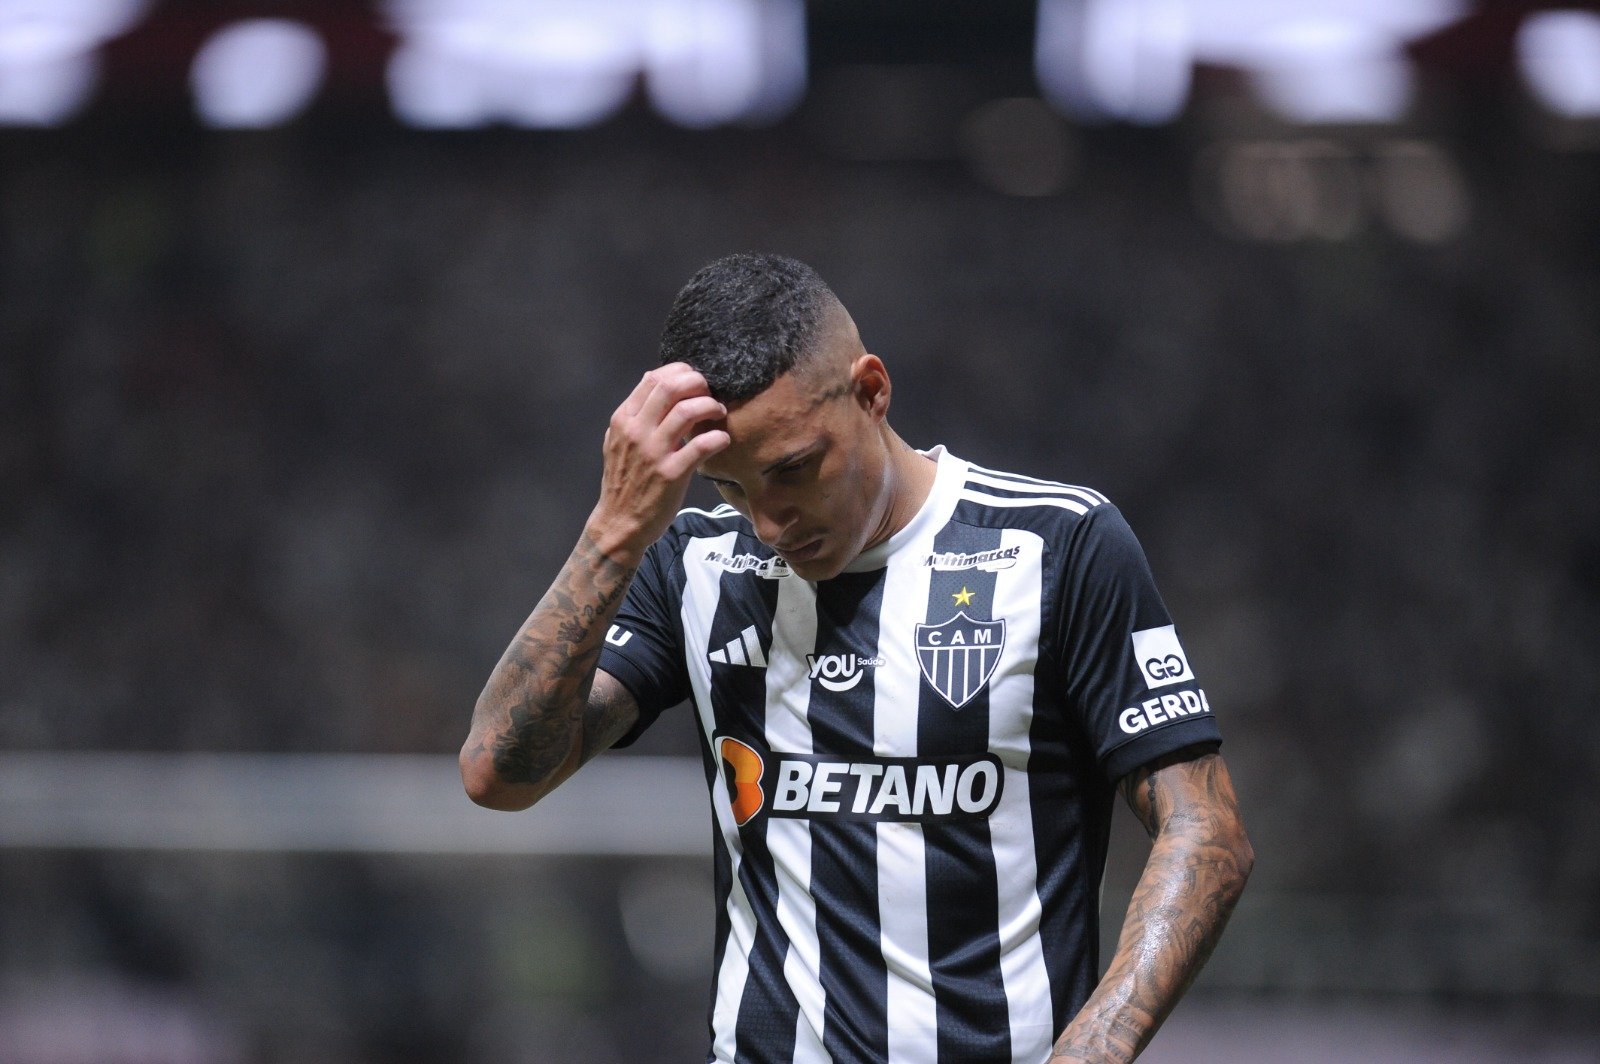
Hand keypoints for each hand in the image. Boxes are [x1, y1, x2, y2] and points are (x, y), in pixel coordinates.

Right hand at [587, 363, 729, 563]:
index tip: (695, 380)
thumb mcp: (618, 440)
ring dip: (710, 406)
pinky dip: (718, 438)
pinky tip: (723, 440)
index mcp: (623, 419)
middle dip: (698, 383)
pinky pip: (702, 446)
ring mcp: (653, 452)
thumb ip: (634, 412)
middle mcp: (636, 431)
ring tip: (719, 413)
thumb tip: (649, 378)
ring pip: (687, 411)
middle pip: (670, 387)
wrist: (619, 523)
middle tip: (710, 392)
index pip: (653, 379)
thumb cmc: (623, 481)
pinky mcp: (671, 473)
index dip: (680, 372)